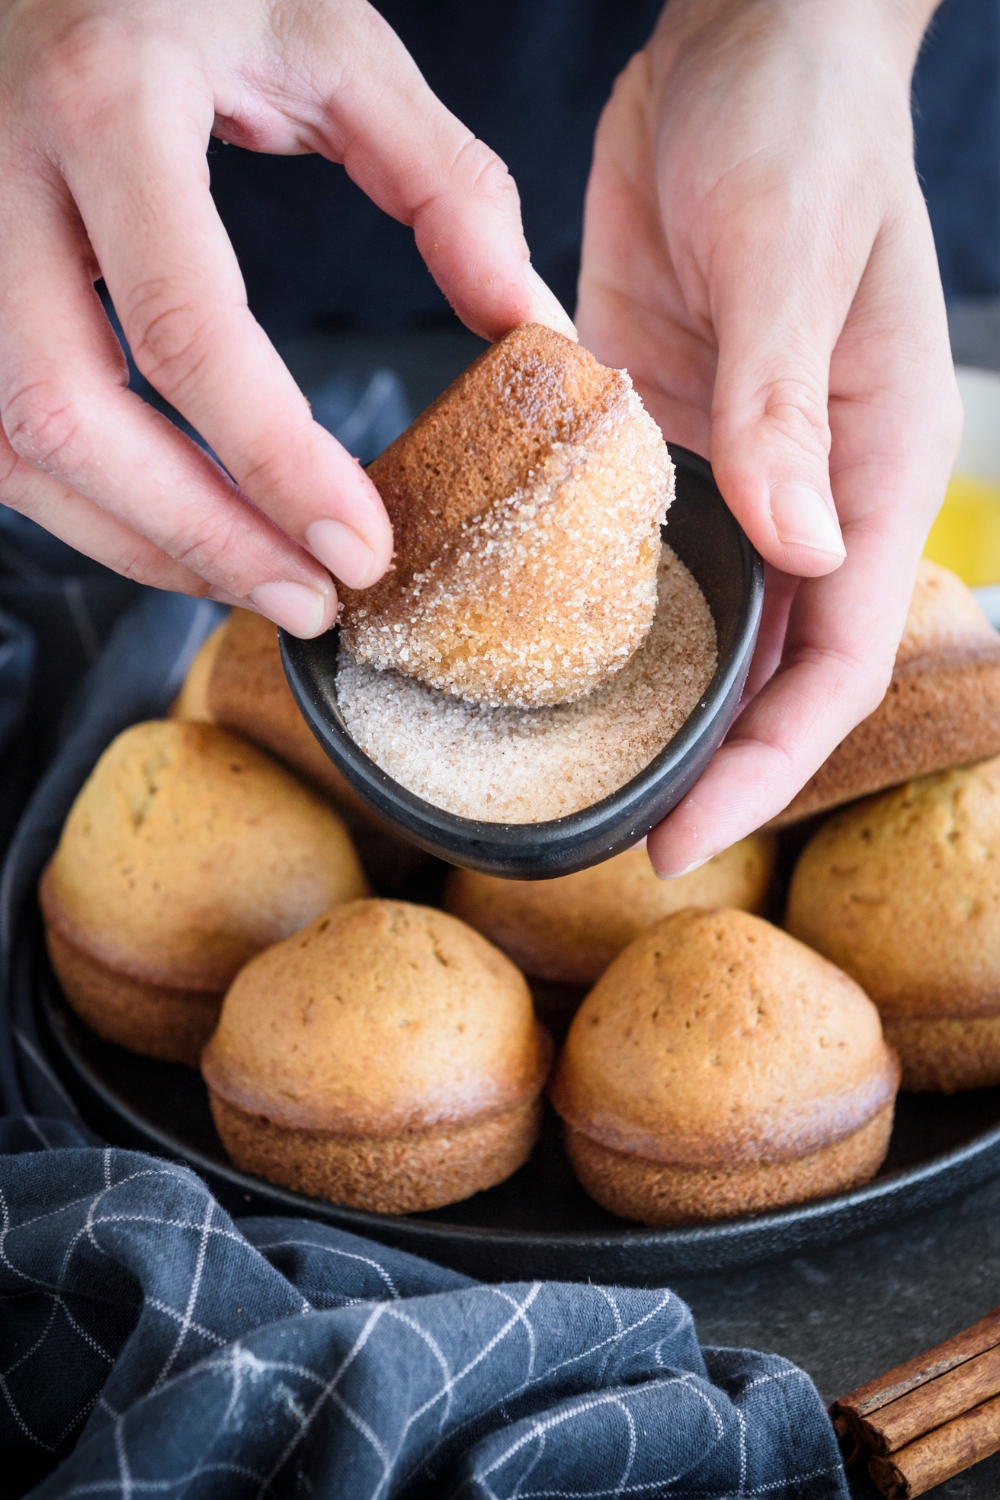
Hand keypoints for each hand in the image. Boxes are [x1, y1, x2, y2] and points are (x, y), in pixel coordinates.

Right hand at [0, 0, 573, 635]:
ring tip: (263, 585)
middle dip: (199, 536)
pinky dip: (92, 507)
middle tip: (314, 601)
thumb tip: (529, 324)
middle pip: (69, 414)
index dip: (275, 462)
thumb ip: (443, 181)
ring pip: (14, 445)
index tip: (363, 547)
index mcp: (108, 103)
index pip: (188, 330)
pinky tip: (182, 533)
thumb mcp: (330, 40)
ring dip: (141, 542)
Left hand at [576, 0, 961, 872]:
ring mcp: (732, 469)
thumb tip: (800, 544)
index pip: (835, 657)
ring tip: (565, 776)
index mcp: (876, 467)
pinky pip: (629, 543)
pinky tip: (526, 648)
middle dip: (706, 762)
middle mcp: (808, 489)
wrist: (743, 43)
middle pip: (769, 667)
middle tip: (610, 838)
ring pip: (701, 621)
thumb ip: (784, 406)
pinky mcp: (658, 434)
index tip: (685, 837)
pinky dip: (590, 602)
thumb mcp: (790, 259)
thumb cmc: (801, 125)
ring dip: (647, 700)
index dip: (769, 761)